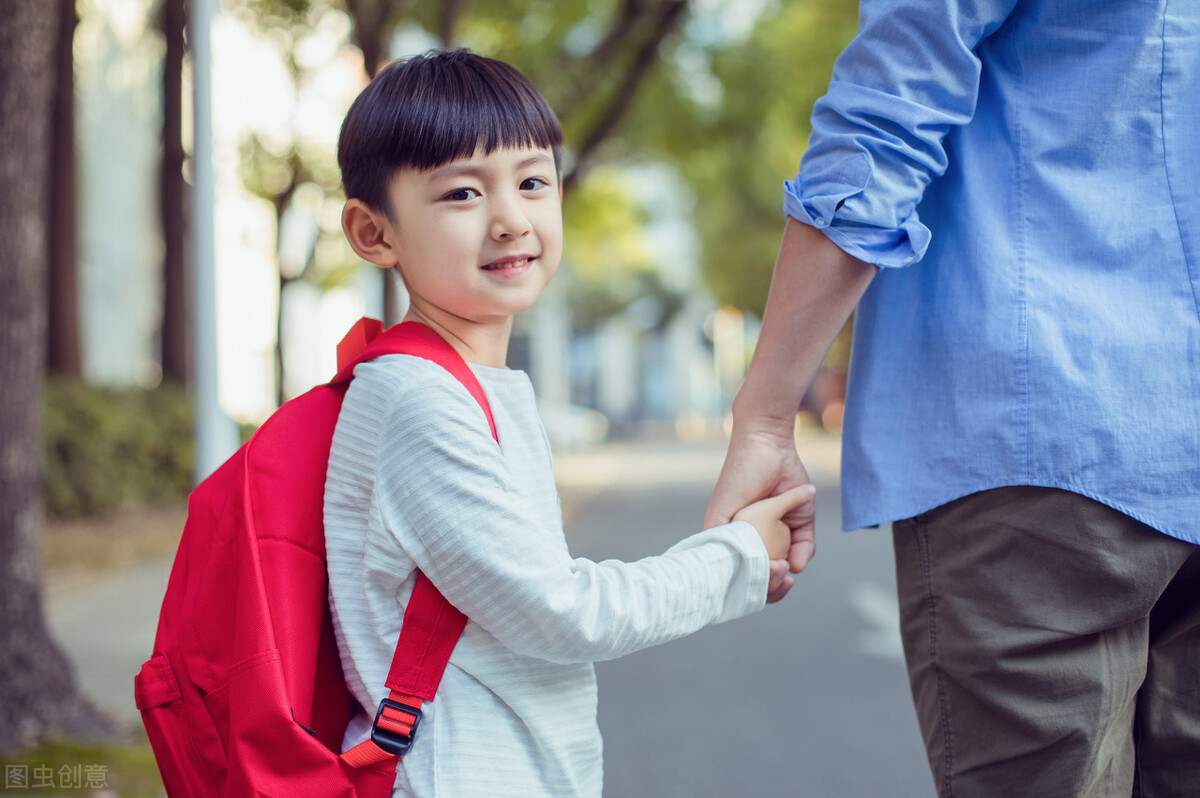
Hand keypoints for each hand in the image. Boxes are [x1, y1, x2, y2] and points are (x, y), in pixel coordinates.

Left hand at [706, 424, 816, 603]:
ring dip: (756, 579)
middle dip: (767, 589)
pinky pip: (719, 555)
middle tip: (784, 576)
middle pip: (746, 581)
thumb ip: (803, 545)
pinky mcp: (714, 523)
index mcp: (757, 543)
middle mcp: (738, 541)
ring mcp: (724, 534)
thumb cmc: (784, 477)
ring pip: (733, 574)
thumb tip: (796, 569)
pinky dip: (737, 565)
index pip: (761, 577)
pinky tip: (756, 566)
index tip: (790, 580)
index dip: (775, 587)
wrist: (770, 447)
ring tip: (776, 568)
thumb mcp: (802, 517)